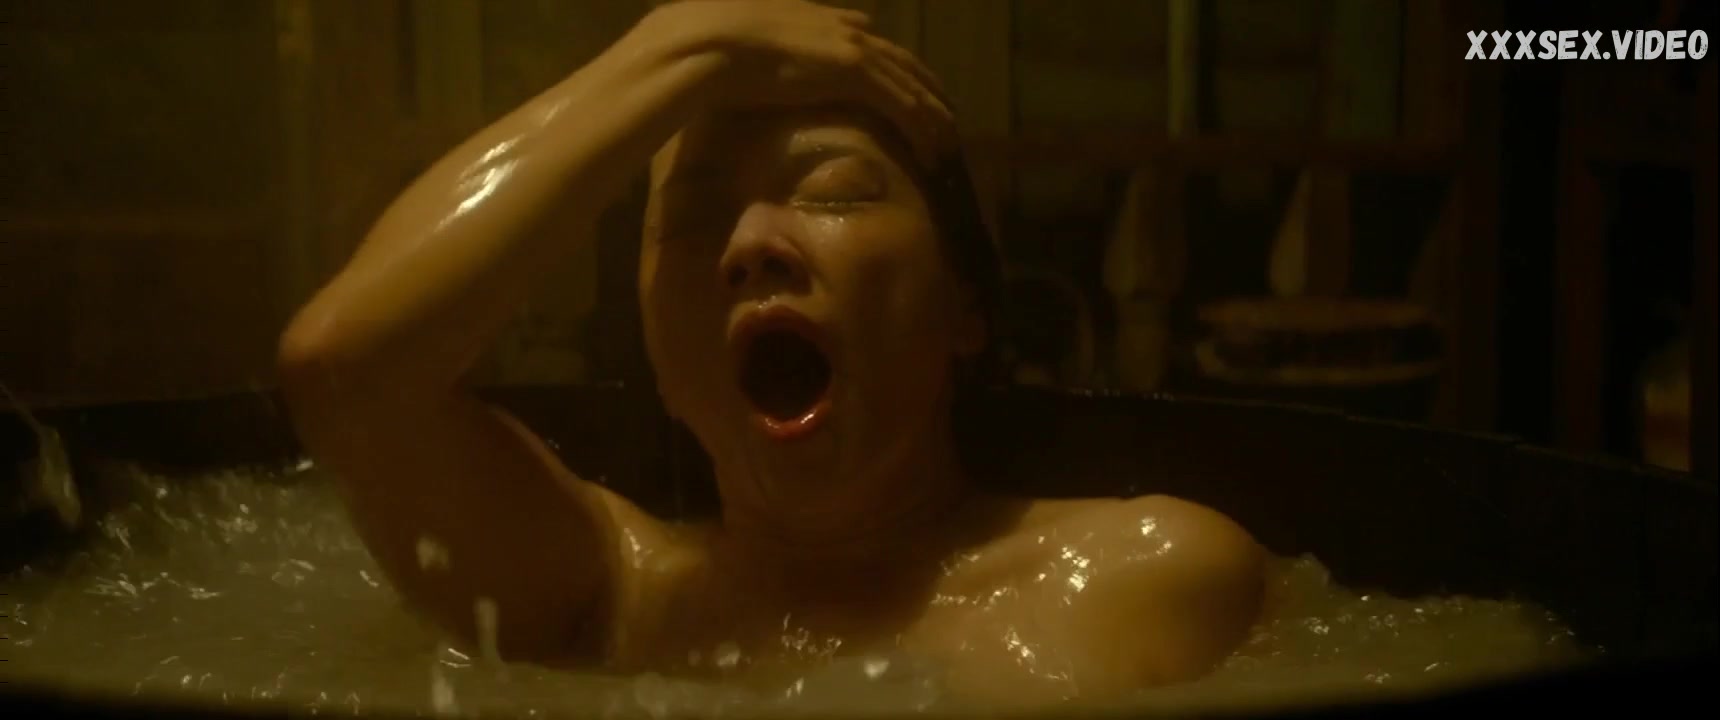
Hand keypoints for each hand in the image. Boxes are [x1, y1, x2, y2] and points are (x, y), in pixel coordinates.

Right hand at [638, 0, 954, 166]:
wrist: (705, 44)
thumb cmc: (707, 49)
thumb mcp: (740, 49)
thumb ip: (759, 54)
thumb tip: (744, 73)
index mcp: (821, 21)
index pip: (872, 44)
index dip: (894, 68)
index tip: (908, 87)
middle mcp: (844, 30)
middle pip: (902, 63)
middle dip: (927, 92)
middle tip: (945, 119)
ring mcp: (852, 49)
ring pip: (910, 85)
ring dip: (933, 116)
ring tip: (948, 143)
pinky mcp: (854, 73)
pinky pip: (902, 104)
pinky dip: (923, 126)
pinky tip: (934, 148)